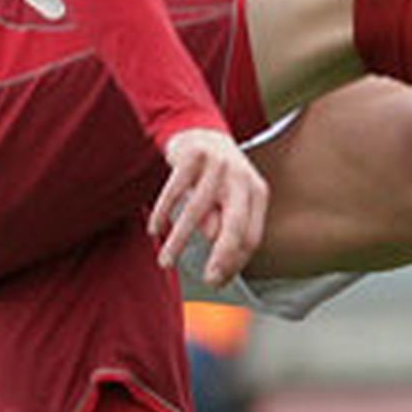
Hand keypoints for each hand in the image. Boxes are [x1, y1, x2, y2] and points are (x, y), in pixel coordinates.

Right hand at [150, 127, 268, 285]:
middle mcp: (241, 178)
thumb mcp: (227, 202)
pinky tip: (155, 230)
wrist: (199, 130)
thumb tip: (220, 261)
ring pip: (197, 212)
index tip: (216, 281)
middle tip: (208, 281)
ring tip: (166, 262)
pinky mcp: (192, 155)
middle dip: (221, 257)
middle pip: (234, 225)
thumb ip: (225, 228)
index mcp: (256, 192)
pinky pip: (174, 191)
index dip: (235, 263)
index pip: (250, 237)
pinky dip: (163, 213)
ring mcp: (217, 165)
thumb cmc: (215, 177)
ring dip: (179, 241)